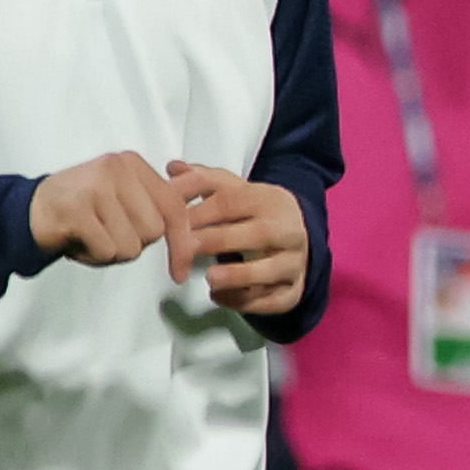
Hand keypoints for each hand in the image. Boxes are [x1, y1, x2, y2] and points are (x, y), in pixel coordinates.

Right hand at [31, 152, 176, 271]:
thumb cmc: (83, 209)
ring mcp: (94, 187)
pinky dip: (93, 257)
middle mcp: (116, 168)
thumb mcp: (125, 196)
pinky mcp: (75, 210)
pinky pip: (106, 251)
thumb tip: (201, 198)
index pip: (173, 207)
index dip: (181, 243)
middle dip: (134, 243)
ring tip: (91, 236)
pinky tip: (78, 242)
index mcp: (133, 164)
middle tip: (107, 233)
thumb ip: (160, 200)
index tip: (180, 270)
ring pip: (131, 245)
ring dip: (111, 252)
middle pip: (153, 231)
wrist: (30, 212)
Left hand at [164, 162, 305, 320]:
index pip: (234, 203)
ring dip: (239, 275)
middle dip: (218, 241)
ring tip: (211, 278)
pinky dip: (246, 302)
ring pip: (272, 270)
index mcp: (271, 201)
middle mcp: (289, 230)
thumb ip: (203, 180)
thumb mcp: (235, 192)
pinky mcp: (293, 291)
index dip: (200, 213)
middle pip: (258, 234)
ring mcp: (294, 262)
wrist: (296, 237)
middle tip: (185, 249)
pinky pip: (273, 300)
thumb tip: (173, 168)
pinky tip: (221, 295)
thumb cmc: (256, 215)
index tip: (174, 224)